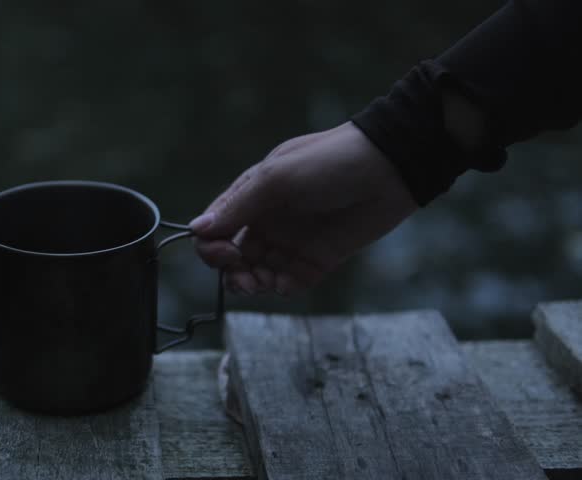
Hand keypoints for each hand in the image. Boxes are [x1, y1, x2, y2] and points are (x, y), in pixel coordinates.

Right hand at [191, 121, 417, 295]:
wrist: (389, 170)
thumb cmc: (329, 162)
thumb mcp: (277, 178)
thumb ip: (238, 206)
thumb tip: (197, 228)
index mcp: (250, 197)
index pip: (214, 230)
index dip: (212, 247)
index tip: (228, 253)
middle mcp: (266, 221)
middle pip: (232, 259)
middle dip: (231, 274)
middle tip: (247, 280)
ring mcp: (290, 242)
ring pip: (257, 275)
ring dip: (253, 285)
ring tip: (264, 285)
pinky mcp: (316, 260)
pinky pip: (288, 283)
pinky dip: (280, 290)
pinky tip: (285, 285)